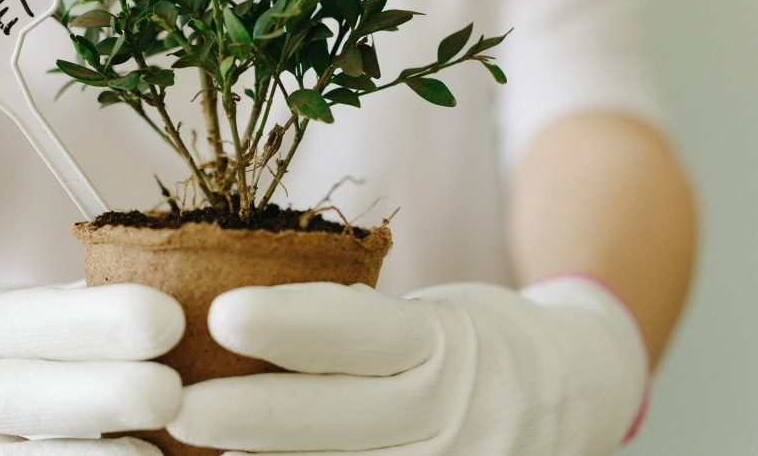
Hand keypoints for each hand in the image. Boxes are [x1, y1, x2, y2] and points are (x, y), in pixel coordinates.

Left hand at [166, 277, 646, 454]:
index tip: (222, 314)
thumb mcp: (429, 316)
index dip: (291, 324)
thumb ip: (350, 332)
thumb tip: (226, 334)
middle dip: (254, 417)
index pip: (360, 332)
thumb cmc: (477, 340)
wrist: (579, 391)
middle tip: (178, 407)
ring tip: (192, 454)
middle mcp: (455, 417)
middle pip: (342, 420)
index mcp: (444, 344)